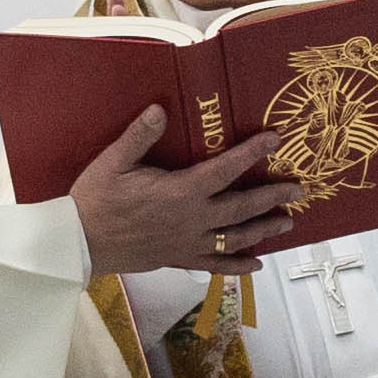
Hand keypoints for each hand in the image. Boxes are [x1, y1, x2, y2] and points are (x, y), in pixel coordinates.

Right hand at [72, 110, 296, 273]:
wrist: (80, 243)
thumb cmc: (95, 199)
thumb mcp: (113, 162)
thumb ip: (140, 136)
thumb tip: (161, 109)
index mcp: (180, 193)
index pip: (225, 170)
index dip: (252, 153)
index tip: (273, 140)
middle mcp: (192, 220)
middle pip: (242, 208)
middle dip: (272, 197)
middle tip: (298, 188)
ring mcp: (188, 243)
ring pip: (236, 238)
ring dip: (264, 230)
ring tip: (287, 222)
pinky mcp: (179, 259)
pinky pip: (215, 265)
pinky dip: (238, 267)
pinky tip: (257, 265)